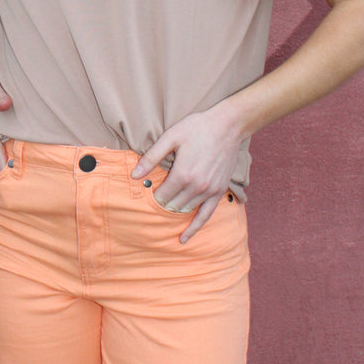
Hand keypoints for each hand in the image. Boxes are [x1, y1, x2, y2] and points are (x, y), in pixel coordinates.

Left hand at [132, 100, 246, 242]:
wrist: (228, 126)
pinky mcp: (219, 192)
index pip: (162, 195)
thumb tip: (134, 176)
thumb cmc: (197, 128)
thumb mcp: (170, 137)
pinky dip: (194, 228)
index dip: (153, 194)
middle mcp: (197, 186)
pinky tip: (184, 238)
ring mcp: (209, 191)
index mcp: (183, 174)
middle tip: (156, 197)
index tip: (149, 189)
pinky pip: (205, 215)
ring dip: (174, 210)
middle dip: (162, 203)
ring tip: (166, 209)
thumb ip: (151, 158)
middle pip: (172, 205)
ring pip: (185, 210)